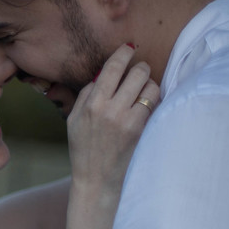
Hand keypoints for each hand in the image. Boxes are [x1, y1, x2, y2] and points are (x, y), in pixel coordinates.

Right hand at [67, 44, 159, 194]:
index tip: (128, 49)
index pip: (112, 68)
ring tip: (143, 91)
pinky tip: (146, 105)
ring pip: (150, 86)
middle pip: (137, 72)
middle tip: (139, 72)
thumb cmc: (84, 148)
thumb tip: (103, 74)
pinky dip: (153, 100)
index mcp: (91, 105)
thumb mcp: (73, 121)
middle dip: (141, 68)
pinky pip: (155, 103)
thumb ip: (86, 95)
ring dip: (149, 84)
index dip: (123, 53)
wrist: (95, 179)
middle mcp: (109, 110)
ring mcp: (127, 120)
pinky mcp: (141, 130)